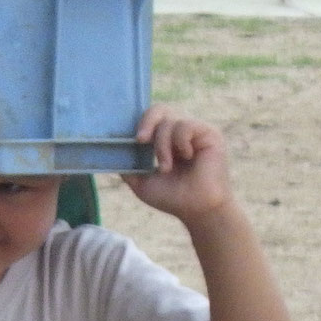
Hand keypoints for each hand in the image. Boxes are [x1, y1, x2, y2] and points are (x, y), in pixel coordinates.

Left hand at [125, 106, 234, 223]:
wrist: (197, 211)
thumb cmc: (172, 198)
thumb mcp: (142, 182)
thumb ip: (128, 166)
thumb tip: (111, 153)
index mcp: (166, 141)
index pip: (151, 119)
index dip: (140, 123)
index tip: (133, 139)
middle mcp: (180, 133)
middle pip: (159, 110)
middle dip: (146, 122)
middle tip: (140, 140)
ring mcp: (195, 132)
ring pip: (169, 121)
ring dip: (162, 146)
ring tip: (167, 168)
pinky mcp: (208, 133)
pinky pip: (185, 126)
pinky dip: (179, 142)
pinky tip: (186, 156)